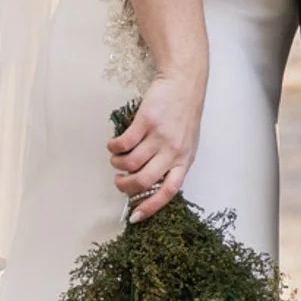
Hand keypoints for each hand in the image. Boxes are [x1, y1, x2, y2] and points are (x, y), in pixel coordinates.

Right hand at [108, 71, 201, 220]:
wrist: (184, 84)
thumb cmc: (184, 115)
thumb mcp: (186, 143)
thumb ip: (172, 163)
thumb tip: (150, 184)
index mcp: (184, 161)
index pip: (168, 192)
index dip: (150, 207)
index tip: (135, 217)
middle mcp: (173, 151)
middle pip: (143, 180)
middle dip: (124, 185)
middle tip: (118, 180)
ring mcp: (160, 136)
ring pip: (130, 162)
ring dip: (117, 164)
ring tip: (116, 158)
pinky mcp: (147, 121)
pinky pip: (124, 143)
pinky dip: (114, 147)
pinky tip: (113, 144)